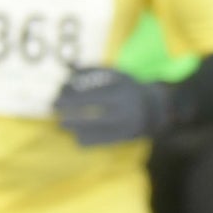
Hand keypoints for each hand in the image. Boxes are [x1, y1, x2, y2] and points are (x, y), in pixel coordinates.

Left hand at [53, 65, 172, 148]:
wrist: (157, 107)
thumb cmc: (128, 88)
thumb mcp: (115, 75)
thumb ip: (93, 72)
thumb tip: (68, 71)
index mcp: (121, 91)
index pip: (91, 95)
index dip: (71, 97)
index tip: (56, 97)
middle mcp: (125, 108)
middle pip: (93, 113)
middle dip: (70, 113)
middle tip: (54, 110)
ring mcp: (126, 124)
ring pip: (97, 129)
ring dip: (76, 128)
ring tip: (61, 125)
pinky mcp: (126, 137)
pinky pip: (103, 141)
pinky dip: (88, 140)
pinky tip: (77, 138)